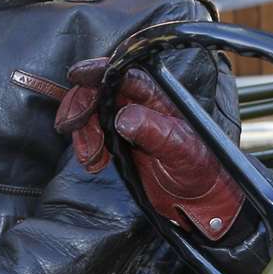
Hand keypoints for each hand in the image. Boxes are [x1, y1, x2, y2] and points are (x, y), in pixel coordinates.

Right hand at [54, 58, 243, 239]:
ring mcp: (130, 124)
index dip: (100, 71)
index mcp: (159, 98)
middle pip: (101, 91)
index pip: (126, 74)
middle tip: (71, 126)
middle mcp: (142, 106)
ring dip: (83, 130)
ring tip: (90, 156)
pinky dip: (86, 145)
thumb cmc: (201, 170)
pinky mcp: (121, 143)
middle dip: (82, 105)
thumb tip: (123, 117)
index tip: (79, 76)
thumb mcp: (181, 150)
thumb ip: (155, 132)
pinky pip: (94, 134)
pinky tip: (93, 162)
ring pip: (93, 113)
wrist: (201, 202)